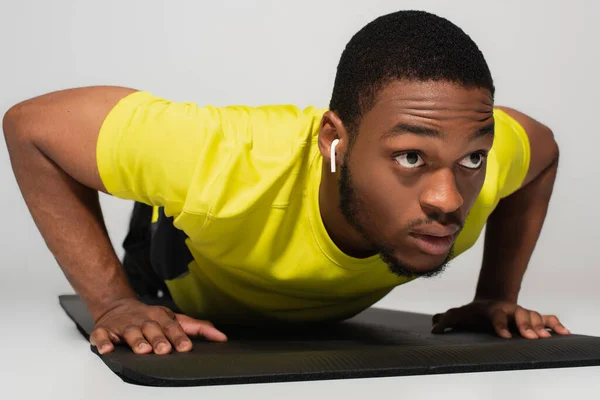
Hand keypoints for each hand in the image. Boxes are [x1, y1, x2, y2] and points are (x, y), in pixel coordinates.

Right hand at [89, 298, 226, 354]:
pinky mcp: (105, 331)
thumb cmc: (151, 317)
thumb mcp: (175, 318)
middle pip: (152, 330)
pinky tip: (108, 349)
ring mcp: (124, 325)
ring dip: (136, 341)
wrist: (117, 306)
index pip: (172, 327)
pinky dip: (103, 342)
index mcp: (161, 317)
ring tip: (142, 350)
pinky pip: (102, 336)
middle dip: (158, 339)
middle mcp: (143, 320)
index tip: (186, 347)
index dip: (179, 337)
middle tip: (164, 350)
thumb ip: (197, 328)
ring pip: (131, 333)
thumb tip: (221, 337)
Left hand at [431, 299, 570, 338]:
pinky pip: (547, 318)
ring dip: (541, 326)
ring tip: (545, 337)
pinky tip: (564, 333)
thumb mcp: (459, 314)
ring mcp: (522, 313)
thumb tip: (433, 329)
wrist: (490, 302)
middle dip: (525, 324)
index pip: (496, 317)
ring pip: (534, 316)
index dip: (500, 325)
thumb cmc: (473, 312)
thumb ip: (446, 320)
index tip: (504, 336)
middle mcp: (510, 310)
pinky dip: (556, 324)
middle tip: (530, 337)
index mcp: (493, 310)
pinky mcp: (531, 318)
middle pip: (520, 314)